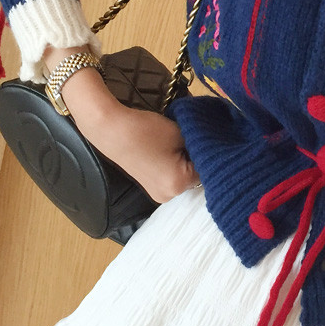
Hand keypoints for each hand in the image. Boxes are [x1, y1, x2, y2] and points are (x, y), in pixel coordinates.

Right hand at [79, 103, 200, 203]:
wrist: (111, 129)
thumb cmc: (146, 130)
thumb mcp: (181, 134)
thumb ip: (201, 144)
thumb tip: (212, 147)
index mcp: (179, 184)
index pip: (209, 170)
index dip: (210, 153)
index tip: (210, 139)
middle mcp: (170, 196)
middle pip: (197, 177)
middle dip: (198, 159)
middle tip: (195, 140)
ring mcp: (159, 194)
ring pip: (185, 177)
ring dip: (187, 162)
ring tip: (180, 144)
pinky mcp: (151, 187)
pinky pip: (173, 178)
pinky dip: (176, 165)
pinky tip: (171, 150)